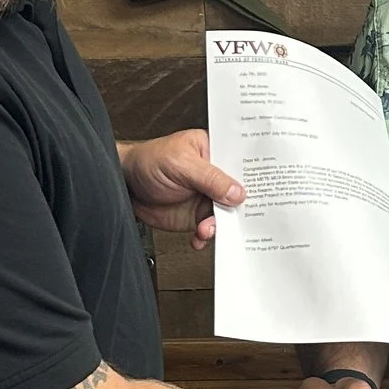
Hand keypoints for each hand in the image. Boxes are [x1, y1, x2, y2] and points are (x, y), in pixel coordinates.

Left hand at [120, 130, 242, 249]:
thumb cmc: (148, 161)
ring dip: (221, 225)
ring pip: (226, 214)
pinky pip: (210, 228)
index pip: (242, 162)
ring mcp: (207, 196)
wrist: (125, 185)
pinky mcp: (197, 215)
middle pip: (239, 192)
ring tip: (206, 229)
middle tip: (235, 216)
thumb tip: (237, 191)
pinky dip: (206, 236)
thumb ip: (210, 178)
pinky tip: (199, 237)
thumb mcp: (181, 164)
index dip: (254, 176)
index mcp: (214, 151)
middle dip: (240, 207)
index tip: (262, 191)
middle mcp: (215, 175)